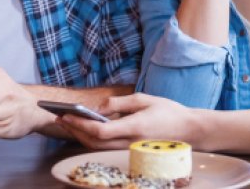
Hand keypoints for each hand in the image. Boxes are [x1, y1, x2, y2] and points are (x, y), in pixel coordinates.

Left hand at [57, 93, 197, 149]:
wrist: (190, 131)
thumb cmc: (168, 111)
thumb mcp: (144, 99)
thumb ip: (119, 103)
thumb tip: (98, 107)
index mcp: (134, 127)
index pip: (100, 131)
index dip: (79, 124)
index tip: (66, 114)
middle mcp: (130, 142)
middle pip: (94, 142)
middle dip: (74, 130)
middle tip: (59, 118)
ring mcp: (130, 149)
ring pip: (98, 148)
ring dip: (80, 136)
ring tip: (67, 122)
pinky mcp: (131, 151)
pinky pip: (106, 148)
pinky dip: (91, 140)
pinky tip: (84, 129)